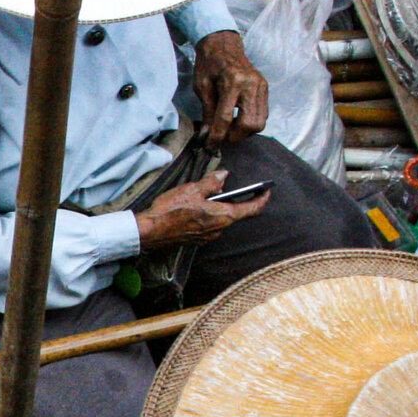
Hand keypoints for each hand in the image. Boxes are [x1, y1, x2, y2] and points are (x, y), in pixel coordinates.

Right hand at [134, 165, 270, 249]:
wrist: (150, 230)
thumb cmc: (170, 210)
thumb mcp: (192, 189)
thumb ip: (211, 182)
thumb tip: (223, 176)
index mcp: (223, 216)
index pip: (252, 209)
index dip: (262, 199)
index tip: (267, 191)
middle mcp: (219, 229)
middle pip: (235, 213)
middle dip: (231, 199)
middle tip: (222, 187)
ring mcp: (208, 236)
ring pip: (221, 219)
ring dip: (217, 207)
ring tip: (202, 195)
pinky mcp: (197, 239)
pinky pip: (209, 225)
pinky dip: (208, 215)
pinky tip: (194, 207)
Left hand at [192, 31, 268, 143]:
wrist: (224, 45)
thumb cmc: (210, 64)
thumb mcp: (202, 86)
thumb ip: (208, 111)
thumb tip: (209, 134)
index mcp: (233, 81)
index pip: (226, 118)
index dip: (217, 135)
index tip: (210, 145)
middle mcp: (251, 84)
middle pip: (250, 124)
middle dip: (235, 136)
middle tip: (222, 135)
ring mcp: (261, 86)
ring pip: (260, 122)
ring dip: (244, 131)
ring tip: (230, 128)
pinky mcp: (265, 88)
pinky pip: (263, 114)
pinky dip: (251, 122)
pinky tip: (238, 118)